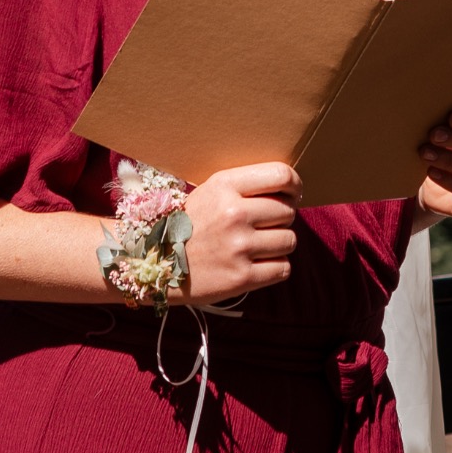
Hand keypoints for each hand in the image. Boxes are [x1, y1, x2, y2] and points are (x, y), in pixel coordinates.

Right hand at [179, 162, 300, 301]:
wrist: (156, 263)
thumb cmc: (190, 225)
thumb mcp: (211, 192)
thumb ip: (246, 187)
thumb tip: (292, 190)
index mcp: (225, 185)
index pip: (281, 175)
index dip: (295, 185)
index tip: (292, 195)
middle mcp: (234, 213)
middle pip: (288, 211)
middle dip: (281, 219)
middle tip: (262, 226)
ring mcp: (239, 246)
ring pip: (289, 240)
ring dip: (279, 244)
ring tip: (257, 246)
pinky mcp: (241, 277)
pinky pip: (283, 268)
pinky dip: (275, 267)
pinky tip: (256, 264)